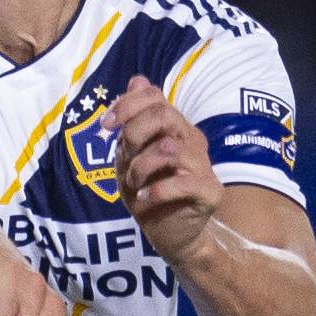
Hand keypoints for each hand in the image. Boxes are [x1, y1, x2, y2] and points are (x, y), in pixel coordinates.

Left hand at [104, 75, 225, 264]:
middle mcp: (192, 141)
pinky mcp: (209, 191)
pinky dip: (156, 190)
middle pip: (165, 115)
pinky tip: (146, 198)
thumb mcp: (131, 159)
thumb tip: (136, 80)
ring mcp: (203, 165)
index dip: (127, 105)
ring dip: (141, 167)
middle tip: (122, 155)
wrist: (170, 235)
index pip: (156, 97)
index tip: (106, 125)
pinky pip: (182, 183)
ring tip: (135, 183)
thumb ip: (132, 124)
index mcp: (174, 129)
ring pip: (169, 149)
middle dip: (135, 131)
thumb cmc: (149, 194)